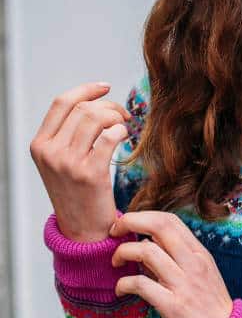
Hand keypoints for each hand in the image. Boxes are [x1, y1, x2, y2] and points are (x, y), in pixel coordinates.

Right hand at [30, 82, 131, 241]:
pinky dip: (121, 132)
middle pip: (83, 108)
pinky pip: (109, 137)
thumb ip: (68, 134)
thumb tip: (94, 102)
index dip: (86, 90)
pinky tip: (125, 138)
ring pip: (96, 118)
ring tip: (124, 128)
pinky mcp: (90, 174)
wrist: (83, 230)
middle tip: (123, 116)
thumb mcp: (60, 162)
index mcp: (40, 145)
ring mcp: (68, 163)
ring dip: (117, 117)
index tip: (105, 87)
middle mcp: (50, 152)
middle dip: (108, 106)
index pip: (61, 103)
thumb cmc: (78, 193)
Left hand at [109, 210, 232, 317]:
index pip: (169, 220)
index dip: (143, 216)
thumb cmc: (212, 309)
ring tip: (116, 263)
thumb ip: (178, 258)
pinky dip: (124, 283)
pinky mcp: (173, 306)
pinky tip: (121, 290)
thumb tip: (147, 245)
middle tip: (114, 232)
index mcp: (199, 254)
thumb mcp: (202, 275)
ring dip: (122, 252)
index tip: (127, 226)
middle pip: (158, 225)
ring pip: (146, 251)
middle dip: (130, 222)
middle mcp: (193, 264)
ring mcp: (183, 284)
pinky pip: (141, 284)